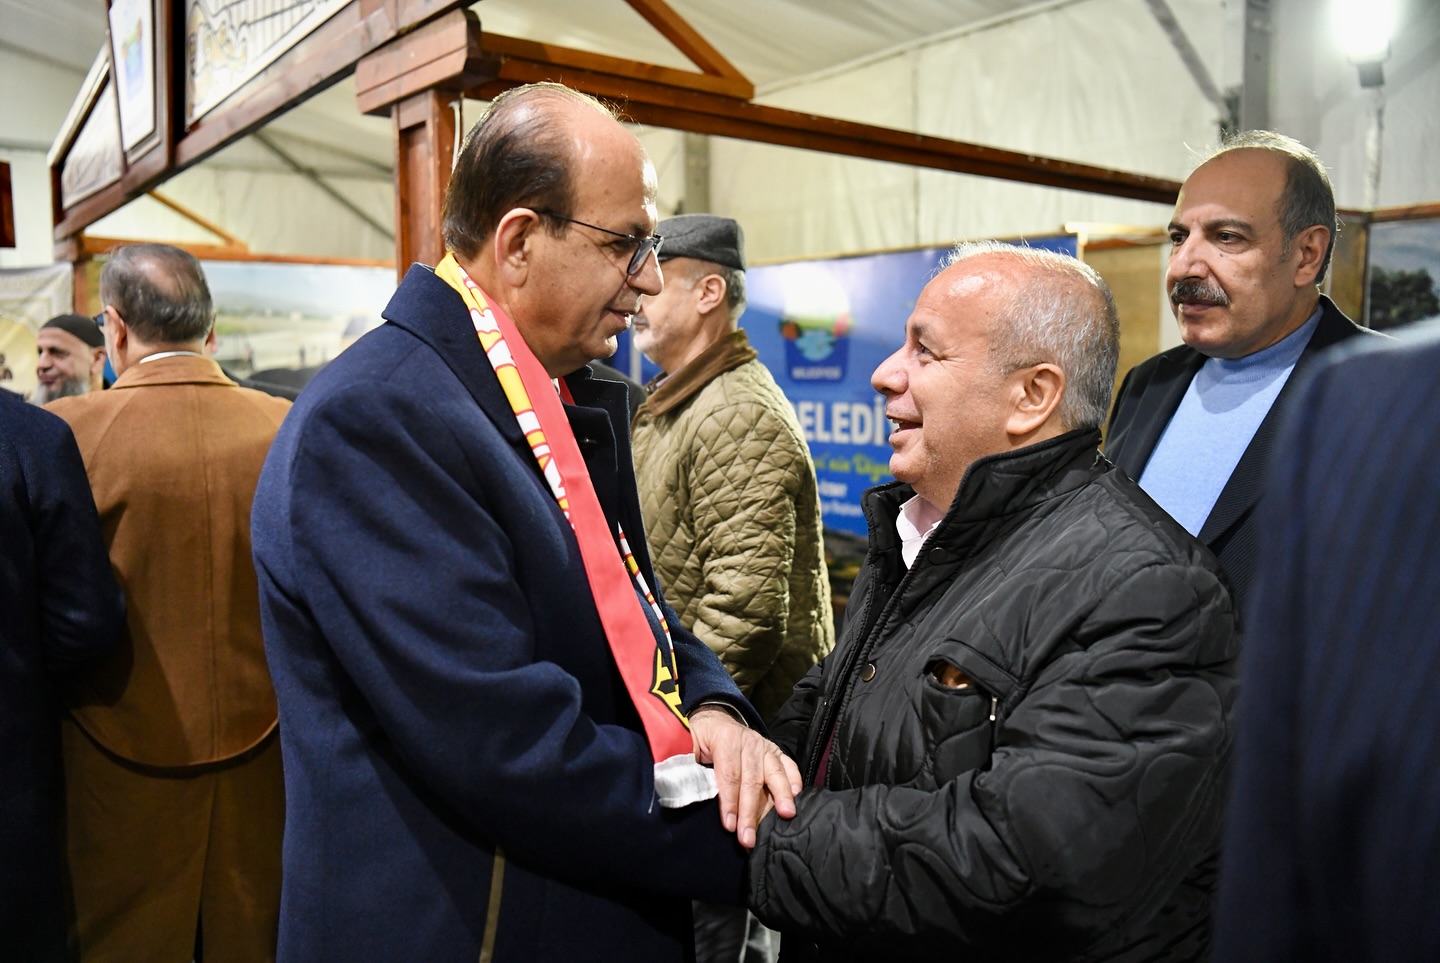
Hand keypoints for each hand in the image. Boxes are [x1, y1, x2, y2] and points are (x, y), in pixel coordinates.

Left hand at [689, 706, 801, 849]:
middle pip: (752, 780)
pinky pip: (788, 764)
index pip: (729, 775)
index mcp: (725, 740)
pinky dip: (794, 779)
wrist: (714, 721)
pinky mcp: (775, 751)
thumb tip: (689, 794)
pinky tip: (796, 796)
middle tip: (749, 838)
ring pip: (774, 773)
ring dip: (780, 797)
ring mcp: (764, 746)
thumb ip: (692, 769)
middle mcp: (748, 742)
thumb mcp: (688, 749)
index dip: (729, 802)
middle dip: (750, 812)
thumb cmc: (701, 742)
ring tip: (785, 816)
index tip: (729, 826)